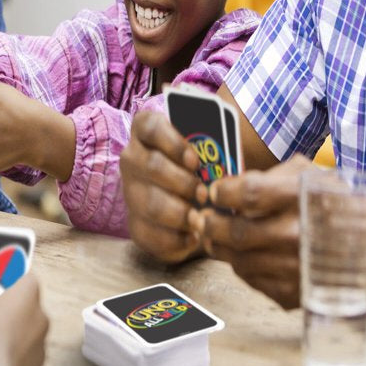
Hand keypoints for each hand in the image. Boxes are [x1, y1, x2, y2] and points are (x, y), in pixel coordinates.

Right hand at [0, 272, 47, 365]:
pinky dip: (15, 358)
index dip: (14, 284)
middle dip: (14, 312)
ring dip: (16, 336)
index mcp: (29, 295)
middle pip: (29, 308)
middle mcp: (42, 315)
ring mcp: (43, 342)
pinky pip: (26, 357)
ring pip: (29, 333)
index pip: (28, 279)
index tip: (1, 290)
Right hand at [120, 110, 207, 263]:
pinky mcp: (134, 223)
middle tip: (205, 194)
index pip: (150, 126)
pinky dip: (174, 239)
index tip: (194, 161)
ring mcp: (130, 191)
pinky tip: (192, 237)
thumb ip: (215, 142)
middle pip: (151, 166)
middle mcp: (132, 158)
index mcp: (147, 131)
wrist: (193, 201)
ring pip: (150, 203)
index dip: (173, 143)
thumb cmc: (204, 167)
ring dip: (179, 214)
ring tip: (200, 219)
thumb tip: (235, 142)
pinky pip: (148, 233)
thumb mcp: (209, 147)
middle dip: (182, 183)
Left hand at [203, 155, 312, 308]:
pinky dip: (242, 265)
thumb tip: (230, 183)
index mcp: (301, 198)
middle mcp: (296, 235)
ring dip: (220, 246)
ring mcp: (293, 268)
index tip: (215, 192)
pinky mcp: (291, 293)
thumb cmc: (342, 206)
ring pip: (236, 259)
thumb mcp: (313, 176)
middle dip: (209, 223)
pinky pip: (250, 279)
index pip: (246, 193)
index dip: (222, 192)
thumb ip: (271, 175)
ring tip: (218, 234)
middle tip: (202, 217)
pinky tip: (247, 254)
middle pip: (233, 231)